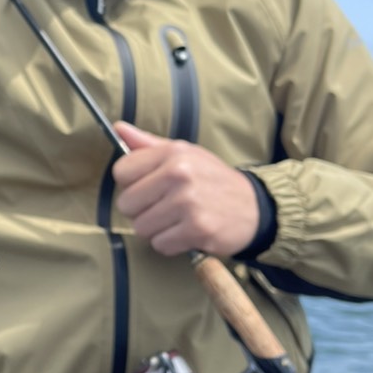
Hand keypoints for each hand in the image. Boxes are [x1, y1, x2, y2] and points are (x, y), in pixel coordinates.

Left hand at [111, 121, 258, 257]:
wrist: (254, 207)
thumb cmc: (212, 180)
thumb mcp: (184, 154)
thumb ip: (148, 144)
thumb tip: (118, 128)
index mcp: (172, 153)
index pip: (121, 172)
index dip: (131, 184)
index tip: (148, 187)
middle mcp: (179, 174)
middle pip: (126, 204)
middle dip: (142, 210)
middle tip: (164, 207)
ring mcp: (188, 203)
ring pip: (141, 227)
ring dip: (156, 229)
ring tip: (177, 220)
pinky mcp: (197, 229)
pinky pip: (160, 244)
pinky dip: (171, 244)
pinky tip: (187, 232)